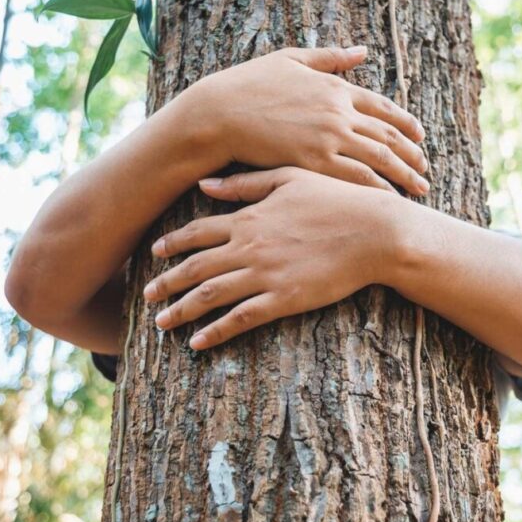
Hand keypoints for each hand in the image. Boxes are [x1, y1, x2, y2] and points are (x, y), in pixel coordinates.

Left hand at [142, 168, 402, 348]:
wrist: (374, 232)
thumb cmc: (337, 200)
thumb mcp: (289, 179)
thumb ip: (245, 184)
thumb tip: (205, 184)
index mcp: (250, 217)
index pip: (198, 232)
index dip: (173, 244)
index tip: (154, 254)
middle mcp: (249, 247)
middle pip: (195, 268)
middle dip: (166, 283)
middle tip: (147, 296)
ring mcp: (265, 275)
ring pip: (210, 296)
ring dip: (181, 311)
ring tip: (162, 323)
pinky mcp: (284, 300)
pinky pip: (240, 319)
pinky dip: (215, 332)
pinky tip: (198, 343)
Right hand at [187, 47, 429, 194]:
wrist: (220, 113)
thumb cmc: (247, 84)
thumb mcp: (291, 59)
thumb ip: (330, 57)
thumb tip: (363, 50)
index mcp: (335, 87)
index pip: (382, 107)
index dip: (405, 122)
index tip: (420, 135)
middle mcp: (339, 112)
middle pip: (388, 136)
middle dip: (412, 154)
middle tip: (426, 168)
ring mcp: (328, 137)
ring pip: (379, 159)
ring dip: (404, 175)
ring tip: (419, 188)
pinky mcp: (314, 162)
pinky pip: (356, 178)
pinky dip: (378, 189)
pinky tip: (390, 200)